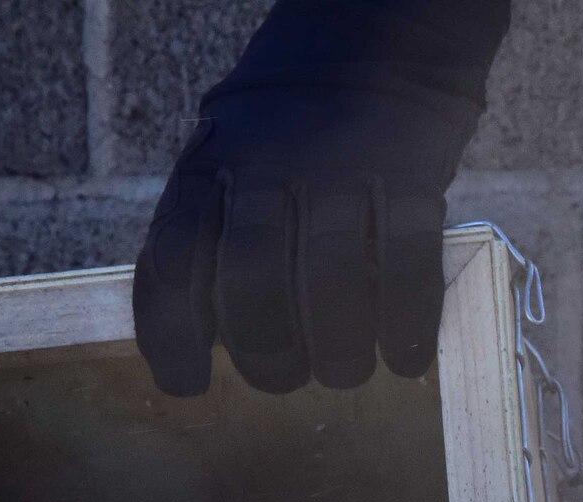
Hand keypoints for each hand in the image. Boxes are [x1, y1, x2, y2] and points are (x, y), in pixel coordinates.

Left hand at [132, 0, 509, 396]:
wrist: (384, 23)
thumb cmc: (297, 114)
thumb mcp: (230, 148)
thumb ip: (212, 226)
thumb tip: (198, 330)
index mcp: (212, 162)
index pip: (173, 260)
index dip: (171, 336)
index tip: (187, 385)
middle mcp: (269, 162)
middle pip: (251, 281)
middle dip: (265, 354)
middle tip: (284, 378)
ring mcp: (343, 165)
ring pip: (330, 282)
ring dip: (338, 354)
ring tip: (346, 373)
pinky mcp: (411, 171)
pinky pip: (407, 266)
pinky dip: (406, 327)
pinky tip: (406, 360)